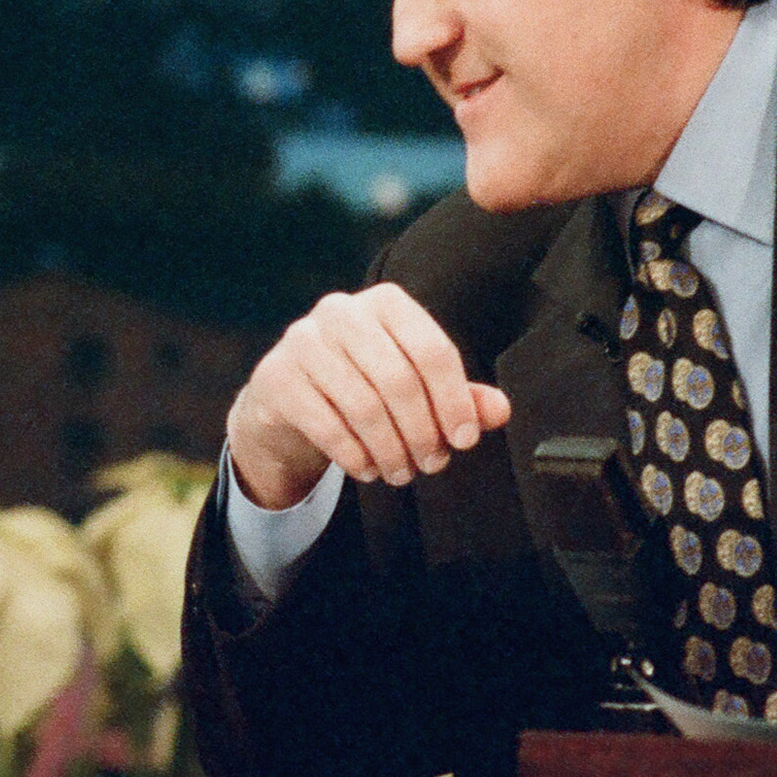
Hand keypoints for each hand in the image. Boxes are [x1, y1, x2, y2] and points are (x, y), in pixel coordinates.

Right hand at [225, 283, 512, 508]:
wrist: (287, 397)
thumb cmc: (361, 383)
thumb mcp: (413, 385)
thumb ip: (458, 395)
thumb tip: (499, 411)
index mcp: (385, 304)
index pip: (431, 350)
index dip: (454, 400)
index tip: (465, 439)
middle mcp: (342, 312)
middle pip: (398, 380)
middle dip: (422, 432)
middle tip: (431, 464)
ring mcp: (304, 342)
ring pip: (363, 407)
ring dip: (390, 450)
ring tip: (401, 472)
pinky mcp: (277, 378)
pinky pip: (326, 426)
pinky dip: (355, 455)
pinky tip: (368, 468)